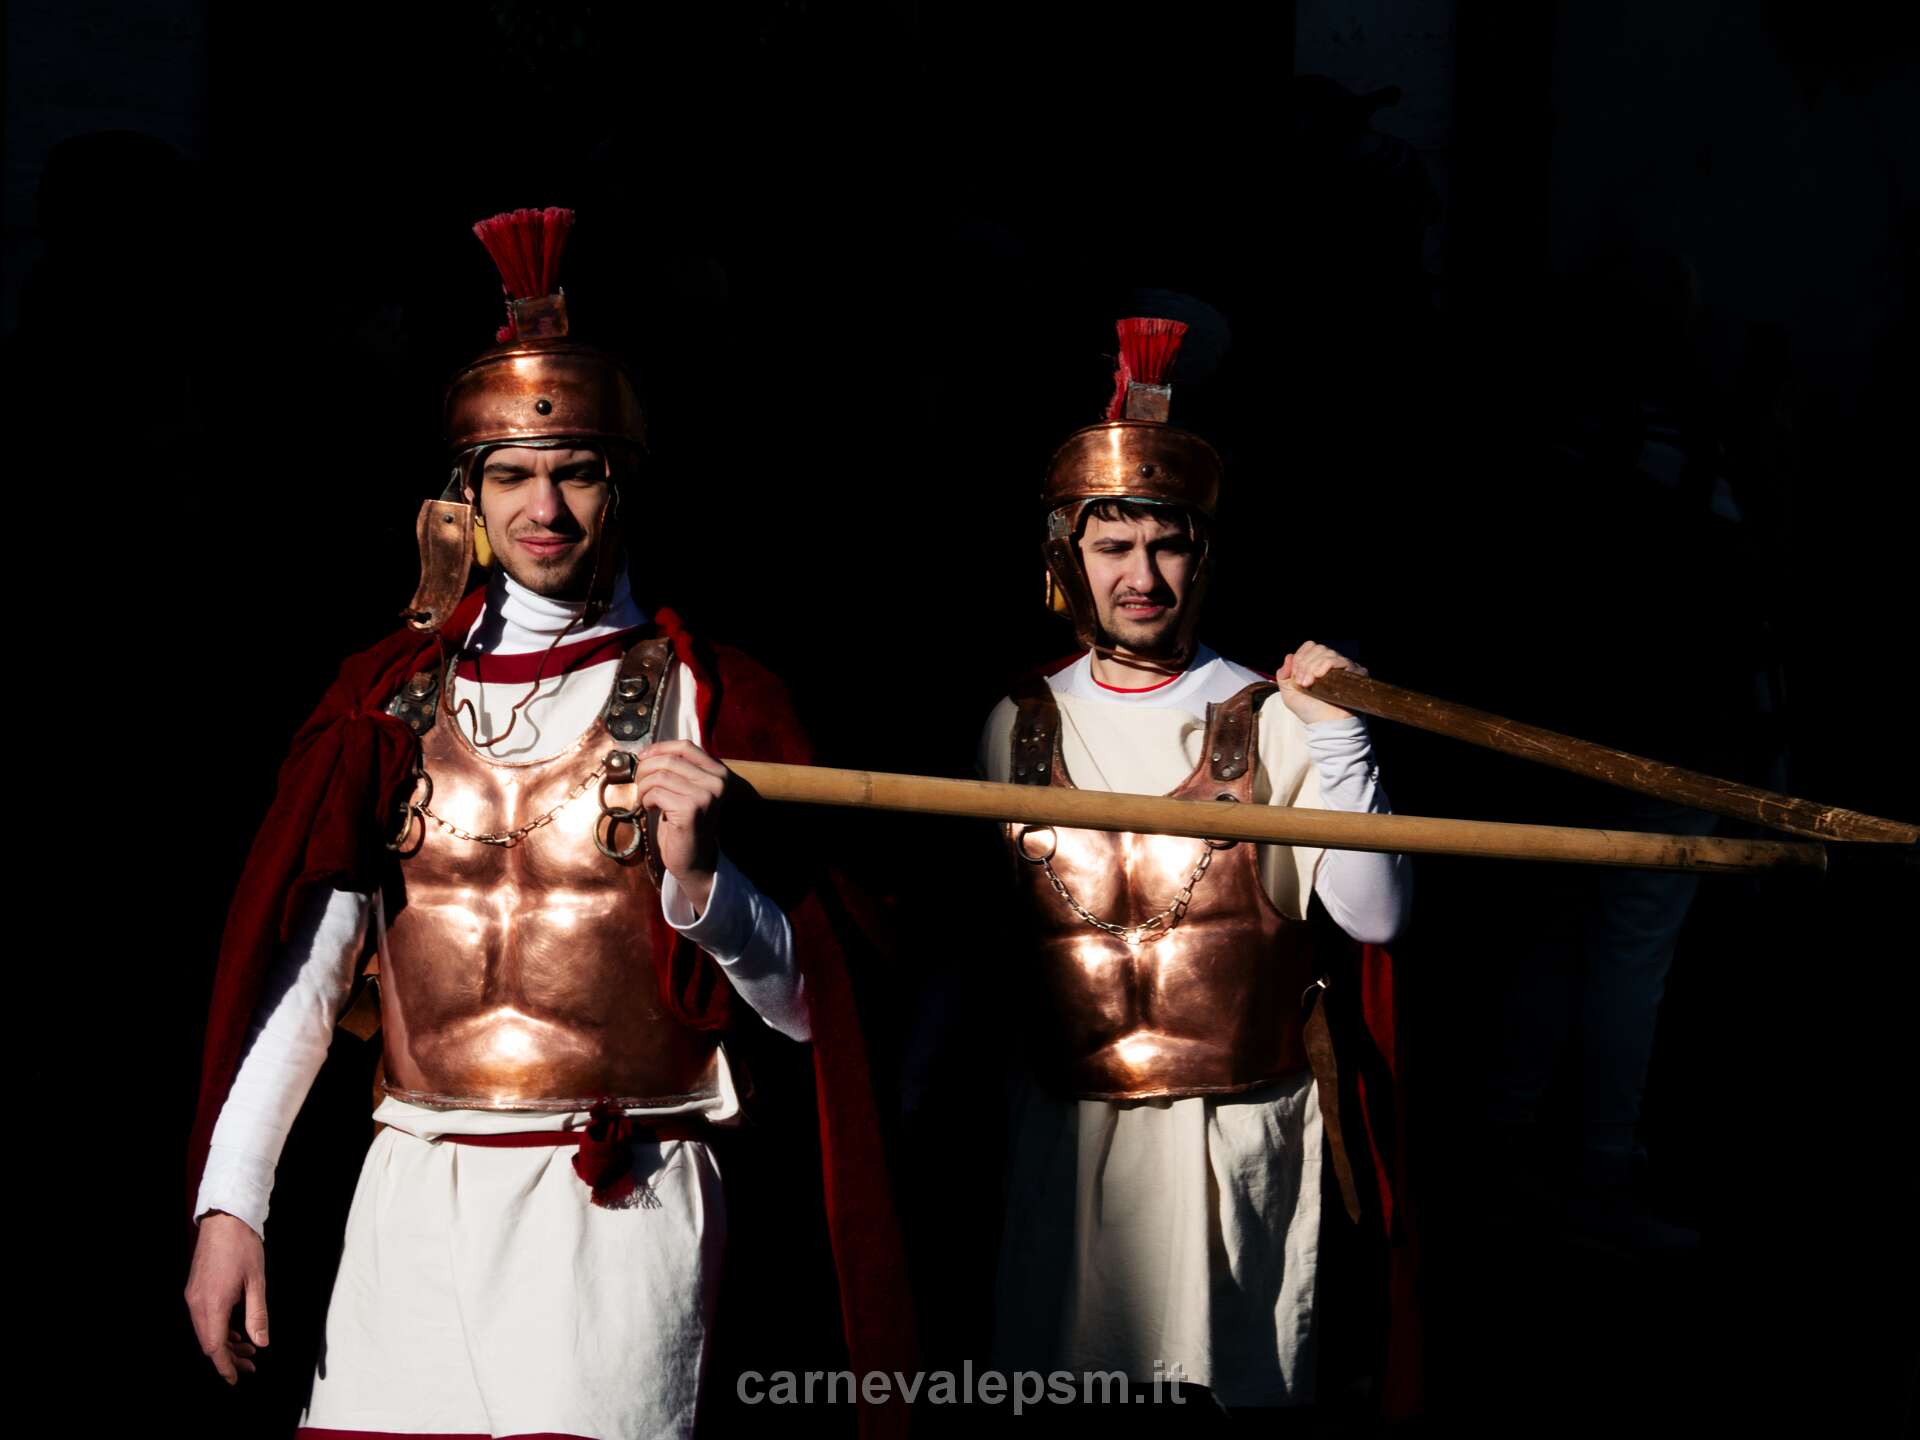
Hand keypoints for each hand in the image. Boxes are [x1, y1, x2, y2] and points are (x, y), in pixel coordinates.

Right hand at [184, 1211, 267, 1384]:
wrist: (224, 1219)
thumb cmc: (243, 1246)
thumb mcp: (257, 1282)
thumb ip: (258, 1315)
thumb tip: (262, 1343)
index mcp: (213, 1305)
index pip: (214, 1347)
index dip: (226, 1366)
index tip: (237, 1379)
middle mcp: (197, 1304)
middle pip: (209, 1343)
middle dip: (229, 1358)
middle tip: (251, 1365)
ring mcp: (193, 1297)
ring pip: (206, 1332)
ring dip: (225, 1343)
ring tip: (248, 1350)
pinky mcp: (194, 1290)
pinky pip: (204, 1319)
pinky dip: (219, 1329)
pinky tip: (236, 1332)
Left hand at [630, 739, 727, 910]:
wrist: (694, 861)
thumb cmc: (684, 825)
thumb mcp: (686, 791)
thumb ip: (677, 771)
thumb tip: (647, 753)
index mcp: (718, 773)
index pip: (686, 746)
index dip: (659, 748)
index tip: (642, 757)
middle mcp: (716, 782)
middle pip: (669, 760)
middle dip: (645, 770)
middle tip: (639, 785)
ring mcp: (706, 795)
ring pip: (659, 776)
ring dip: (643, 787)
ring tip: (644, 799)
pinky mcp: (691, 810)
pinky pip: (656, 793)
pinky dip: (646, 800)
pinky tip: (649, 809)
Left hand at [1278, 641, 1366, 725]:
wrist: (1327, 725)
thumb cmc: (1310, 711)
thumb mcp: (1289, 694)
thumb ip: (1284, 675)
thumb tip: (1289, 656)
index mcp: (1316, 665)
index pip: (1310, 647)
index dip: (1301, 657)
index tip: (1295, 675)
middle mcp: (1330, 664)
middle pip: (1318, 648)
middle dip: (1305, 664)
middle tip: (1302, 683)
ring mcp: (1343, 668)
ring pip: (1328, 653)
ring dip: (1314, 666)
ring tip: (1309, 684)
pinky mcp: (1354, 674)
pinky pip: (1341, 660)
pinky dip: (1328, 665)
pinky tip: (1320, 677)